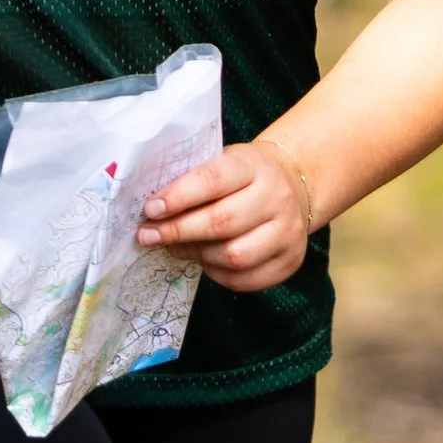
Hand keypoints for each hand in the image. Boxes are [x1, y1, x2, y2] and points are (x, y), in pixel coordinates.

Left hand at [137, 138, 314, 293]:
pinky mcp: (290, 261)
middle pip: (222, 222)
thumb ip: (193, 181)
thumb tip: (152, 211)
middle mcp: (278, 197)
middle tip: (148, 236)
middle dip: (178, 232)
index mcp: (255, 165)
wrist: (293, 185)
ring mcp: (289, 232)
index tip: (150, 210)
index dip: (178, 197)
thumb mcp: (223, 162)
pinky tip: (204, 260)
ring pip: (233, 256)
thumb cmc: (244, 176)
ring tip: (176, 247)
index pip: (212, 181)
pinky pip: (244, 279)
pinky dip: (216, 274)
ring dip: (196, 255)